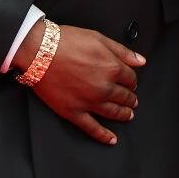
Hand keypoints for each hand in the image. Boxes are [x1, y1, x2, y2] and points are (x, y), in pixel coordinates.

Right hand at [14, 21, 141, 145]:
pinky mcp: (73, 112)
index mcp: (112, 68)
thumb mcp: (97, 38)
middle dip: (130, 98)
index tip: (131, 82)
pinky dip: (103, 136)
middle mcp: (104, 88)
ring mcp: (89, 102)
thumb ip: (121, 51)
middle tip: (132, 100)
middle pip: (124, 97)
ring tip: (127, 115)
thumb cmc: (64, 42)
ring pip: (113, 113)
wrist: (38, 51)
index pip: (130, 78)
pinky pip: (92, 128)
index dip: (132, 80)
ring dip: (123, 114)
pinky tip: (111, 139)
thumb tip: (140, 61)